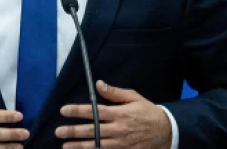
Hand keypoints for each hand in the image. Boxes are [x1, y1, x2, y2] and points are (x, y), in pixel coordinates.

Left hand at [56, 80, 171, 148]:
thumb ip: (115, 93)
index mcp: (120, 113)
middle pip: (92, 131)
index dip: (77, 111)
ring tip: (65, 146)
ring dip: (80, 146)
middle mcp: (119, 129)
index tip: (63, 110)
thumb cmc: (148, 112)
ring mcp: (121, 143)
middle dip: (74, 131)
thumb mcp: (134, 98)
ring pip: (97, 145)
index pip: (94, 112)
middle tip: (58, 132)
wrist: (168, 131)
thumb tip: (98, 84)